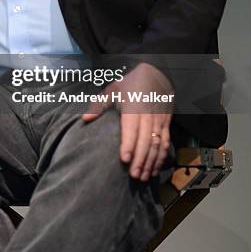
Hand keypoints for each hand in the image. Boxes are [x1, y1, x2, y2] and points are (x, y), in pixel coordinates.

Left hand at [82, 62, 173, 180]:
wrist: (156, 74)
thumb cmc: (130, 83)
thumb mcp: (113, 89)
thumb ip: (99, 105)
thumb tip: (85, 119)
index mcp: (134, 106)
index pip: (132, 128)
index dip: (129, 144)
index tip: (125, 159)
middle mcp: (148, 114)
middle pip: (146, 140)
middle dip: (140, 159)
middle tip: (134, 176)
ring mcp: (159, 119)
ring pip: (157, 143)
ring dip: (151, 161)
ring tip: (143, 176)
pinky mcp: (166, 123)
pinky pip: (166, 142)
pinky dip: (161, 157)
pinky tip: (155, 169)